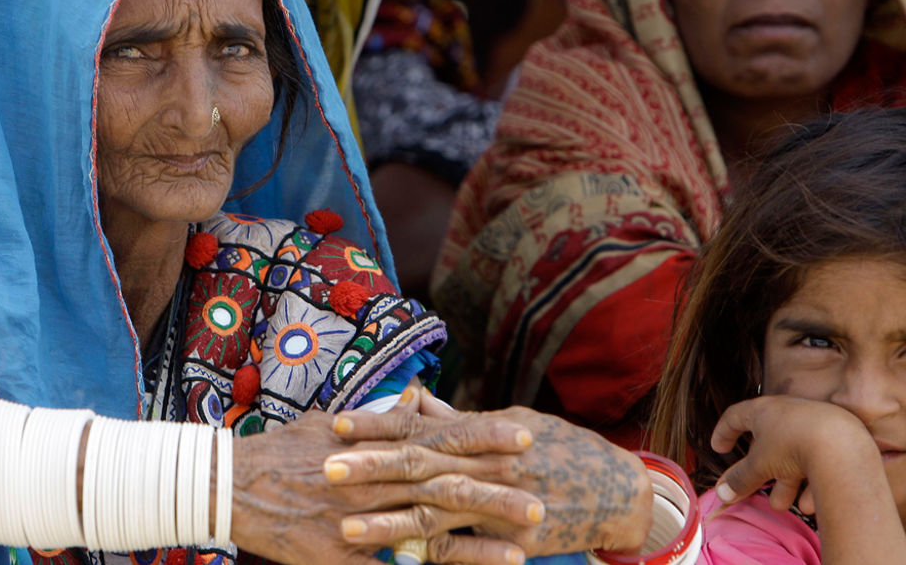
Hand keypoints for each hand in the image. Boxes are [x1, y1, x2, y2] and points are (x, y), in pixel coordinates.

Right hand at [231, 409, 541, 564]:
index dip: (481, 438)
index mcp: (371, 445)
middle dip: (494, 488)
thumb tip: (413, 400)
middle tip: (542, 495)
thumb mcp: (329, 423)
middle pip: (443, 481)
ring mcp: (358, 516)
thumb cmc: (279, 451)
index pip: (437, 437)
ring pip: (428, 523)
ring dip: (478, 533)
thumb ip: (376, 417)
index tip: (520, 437)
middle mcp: (371, 477)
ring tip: (524, 540)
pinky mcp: (341, 554)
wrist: (229, 483)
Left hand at [328, 403, 651, 556]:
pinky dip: (434, 559)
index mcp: (482, 434)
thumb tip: (415, 402)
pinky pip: (466, 553)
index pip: (420, 428)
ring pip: (434, 515)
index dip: (378, 426)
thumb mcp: (514, 422)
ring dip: (389, 522)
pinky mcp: (515, 544)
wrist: (622, 492)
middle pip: (419, 467)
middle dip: (371, 468)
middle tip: (327, 469)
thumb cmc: (564, 449)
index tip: (338, 424)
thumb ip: (460, 421)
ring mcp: (500, 508)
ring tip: (346, 527)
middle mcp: (487, 467)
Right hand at [711, 395, 878, 514]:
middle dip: (763, 470)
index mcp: (763, 410)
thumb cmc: (791, 445)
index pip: (735, 416)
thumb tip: (721, 493)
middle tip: (758, 488)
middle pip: (769, 442)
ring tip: (784, 505)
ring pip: (795, 454)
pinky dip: (811, 482)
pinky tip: (809, 504)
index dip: (724, 432)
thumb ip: (739, 479)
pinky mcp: (838, 437)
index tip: (719, 448)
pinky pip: (819, 459)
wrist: (841, 444)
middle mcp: (788, 412)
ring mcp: (814, 423)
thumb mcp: (758, 465)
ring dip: (787, 481)